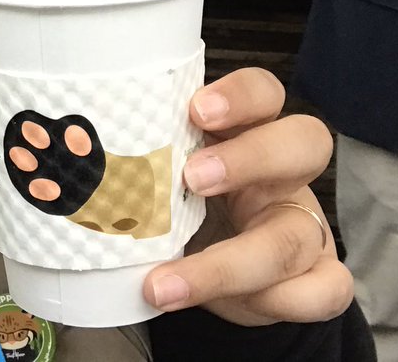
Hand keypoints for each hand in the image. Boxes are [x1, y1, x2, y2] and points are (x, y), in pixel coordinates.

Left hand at [143, 68, 352, 325]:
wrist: (219, 268)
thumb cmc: (183, 204)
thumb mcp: (165, 174)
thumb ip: (144, 161)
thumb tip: (69, 157)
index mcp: (247, 133)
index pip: (263, 93)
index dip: (240, 96)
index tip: (195, 109)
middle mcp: (283, 174)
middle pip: (303, 143)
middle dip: (250, 157)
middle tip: (191, 177)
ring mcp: (305, 224)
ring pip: (301, 233)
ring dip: (234, 261)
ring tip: (168, 282)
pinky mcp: (317, 274)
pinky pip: (327, 288)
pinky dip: (282, 301)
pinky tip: (237, 305)